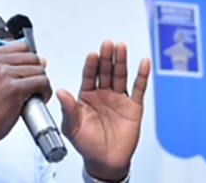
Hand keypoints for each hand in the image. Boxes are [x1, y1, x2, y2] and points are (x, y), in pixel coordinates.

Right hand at [0, 42, 51, 155]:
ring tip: (34, 94)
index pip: (23, 46)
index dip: (30, 61)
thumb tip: (42, 60)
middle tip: (32, 87)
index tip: (27, 73)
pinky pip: (42, 83)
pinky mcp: (14, 88)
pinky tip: (39, 98)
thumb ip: (14, 66)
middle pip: (33, 58)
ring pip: (40, 70)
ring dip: (42, 84)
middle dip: (37, 73)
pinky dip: (45, 92)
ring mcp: (4, 74)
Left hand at [58, 41, 150, 181]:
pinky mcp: (134, 106)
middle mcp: (103, 94)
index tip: (92, 55)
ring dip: (121, 61)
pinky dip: (142, 75)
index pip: (89, 75)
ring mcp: (119, 98)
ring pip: (120, 76)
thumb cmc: (86, 144)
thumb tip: (61, 92)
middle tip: (107, 45)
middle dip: (106, 58)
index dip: (91, 65)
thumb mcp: (72, 127)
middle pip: (105, 71)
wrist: (105, 160)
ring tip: (121, 47)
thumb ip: (68, 109)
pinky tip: (144, 62)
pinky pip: (139, 88)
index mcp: (86, 96)